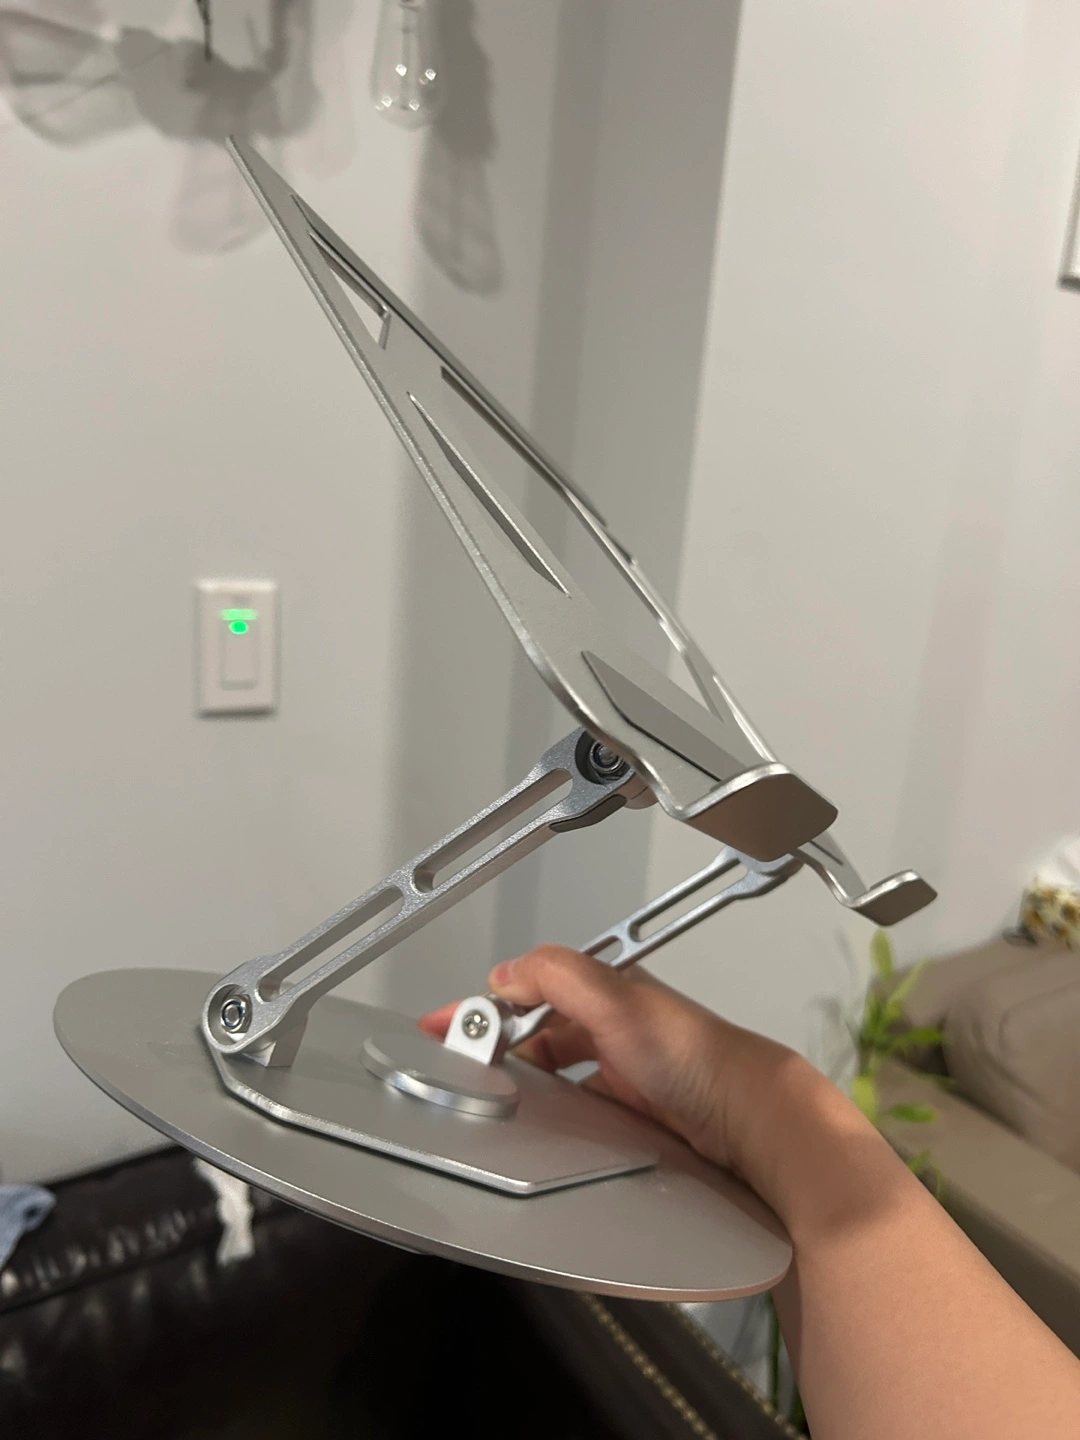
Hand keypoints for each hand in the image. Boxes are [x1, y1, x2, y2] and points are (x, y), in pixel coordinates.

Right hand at [418, 943, 842, 1213]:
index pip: (531, 991)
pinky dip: (557, 1121)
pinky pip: (579, 1116)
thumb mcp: (616, 1000)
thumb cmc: (696, 1056)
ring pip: (557, 1079)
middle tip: (466, 1076)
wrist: (750, 1120)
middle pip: (538, 1037)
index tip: (445, 1029)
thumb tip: (504, 971)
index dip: (486, 1008)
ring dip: (529, 1090)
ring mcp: (624, 1076)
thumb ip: (557, 975)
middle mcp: (615, 1030)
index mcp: (607, 993)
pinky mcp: (633, 1118)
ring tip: (499, 1108)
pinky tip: (546, 1135)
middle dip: (501, 1052)